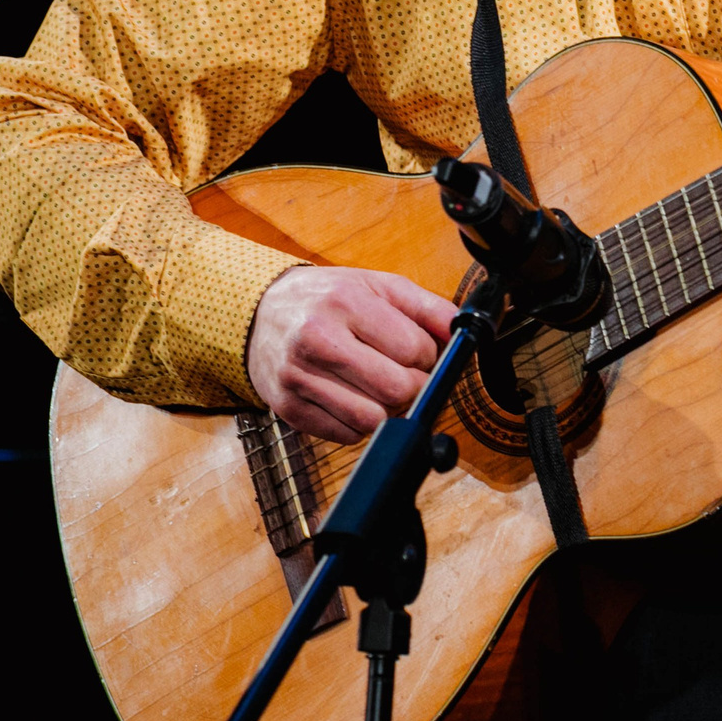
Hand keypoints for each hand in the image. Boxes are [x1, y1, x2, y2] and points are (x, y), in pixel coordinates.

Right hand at [245, 266, 458, 443]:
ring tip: (381, 388)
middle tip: (408, 376)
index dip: (429, 356)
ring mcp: (299, 377)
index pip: (414, 349)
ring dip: (389, 411)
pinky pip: (347, 435)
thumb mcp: (377, 285)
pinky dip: (360, 424)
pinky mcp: (288, 408)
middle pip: (397, 389)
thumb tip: (462, 331)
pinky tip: (354, 398)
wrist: (259, 313)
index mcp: (346, 302)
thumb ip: (426, 306)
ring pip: (373, 419)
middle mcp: (318, 339)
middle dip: (415, 387)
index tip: (421, 353)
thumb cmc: (326, 299)